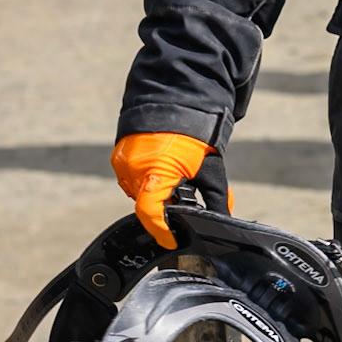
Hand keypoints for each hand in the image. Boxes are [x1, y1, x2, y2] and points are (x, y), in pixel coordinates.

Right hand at [110, 131, 228, 248]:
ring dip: (152, 196)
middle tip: (180, 212)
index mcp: (155, 172)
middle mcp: (133, 169)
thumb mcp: (210, 169)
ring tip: (174, 188)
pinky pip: (130, 178)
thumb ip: (216, 198)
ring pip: (136, 193)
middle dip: (162, 211)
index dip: (161, 232)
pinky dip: (144, 182)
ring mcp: (123, 161)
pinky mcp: (119, 155)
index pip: (150, 214)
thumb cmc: (195, 134)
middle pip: (144, 204)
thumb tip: (222, 220)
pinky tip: (162, 176)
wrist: (177, 99)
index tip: (172, 242)